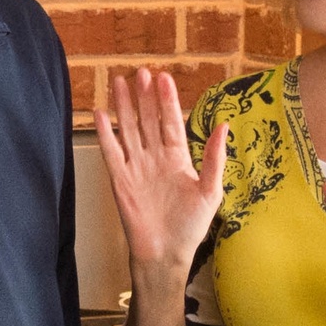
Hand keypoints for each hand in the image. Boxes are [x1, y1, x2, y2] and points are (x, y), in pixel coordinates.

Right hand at [95, 69, 228, 279]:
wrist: (166, 253)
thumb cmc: (191, 227)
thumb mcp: (210, 191)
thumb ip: (214, 158)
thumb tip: (223, 126)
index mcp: (178, 158)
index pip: (171, 122)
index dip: (167, 100)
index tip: (163, 78)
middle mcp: (155, 158)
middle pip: (148, 120)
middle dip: (144, 96)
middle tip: (140, 72)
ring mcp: (136, 167)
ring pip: (128, 130)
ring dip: (124, 107)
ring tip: (119, 82)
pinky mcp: (120, 180)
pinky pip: (111, 152)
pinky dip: (105, 133)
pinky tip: (101, 113)